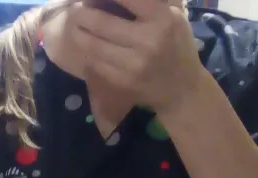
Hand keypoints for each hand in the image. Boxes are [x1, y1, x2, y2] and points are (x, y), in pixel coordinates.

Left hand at [69, 0, 204, 117]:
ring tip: (75, 25)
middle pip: (101, 22)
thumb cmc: (177, 44)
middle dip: (83, 13)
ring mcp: (134, 65)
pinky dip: (87, 52)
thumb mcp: (172, 15)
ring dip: (79, 33)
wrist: (182, 89)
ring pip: (94, 45)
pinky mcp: (124, 82)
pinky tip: (84, 44)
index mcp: (162, 18)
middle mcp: (148, 41)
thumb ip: (148, 2)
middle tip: (76, 8)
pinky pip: (97, 63)